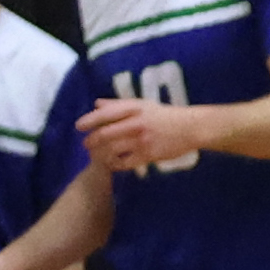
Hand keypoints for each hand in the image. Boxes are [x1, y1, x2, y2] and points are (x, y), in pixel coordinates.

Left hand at [78, 98, 203, 171]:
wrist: (190, 128)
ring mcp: (142, 140)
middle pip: (106, 134)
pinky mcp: (148, 155)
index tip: (79, 126)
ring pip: (113, 150)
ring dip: (101, 154)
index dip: (90, 120)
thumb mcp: (143, 105)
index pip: (106, 114)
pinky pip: (124, 163)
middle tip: (87, 145)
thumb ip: (119, 104)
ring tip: (97, 156)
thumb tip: (96, 104)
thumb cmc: (165, 115)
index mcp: (135, 108)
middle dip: (92, 141)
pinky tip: (112, 164)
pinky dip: (115, 164)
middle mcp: (136, 123)